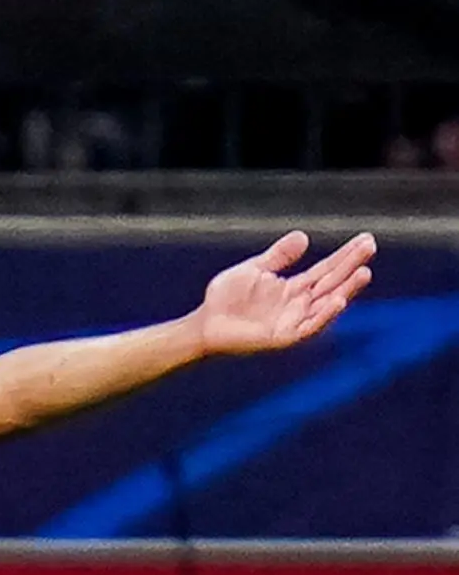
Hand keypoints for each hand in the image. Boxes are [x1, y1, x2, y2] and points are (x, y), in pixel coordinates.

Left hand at [195, 230, 374, 357]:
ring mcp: (294, 321)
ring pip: (327, 304)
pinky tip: (338, 300)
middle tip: (370, 246)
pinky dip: (324, 315)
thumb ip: (278, 256)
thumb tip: (304, 236)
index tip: (365, 239)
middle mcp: (300, 304)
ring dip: (346, 290)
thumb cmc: (226, 298)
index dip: (346, 255)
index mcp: (294, 288)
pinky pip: (309, 326)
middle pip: (332, 283)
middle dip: (351, 266)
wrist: (204, 324)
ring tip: (363, 272)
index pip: (327, 269)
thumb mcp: (254, 270)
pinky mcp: (284, 337)